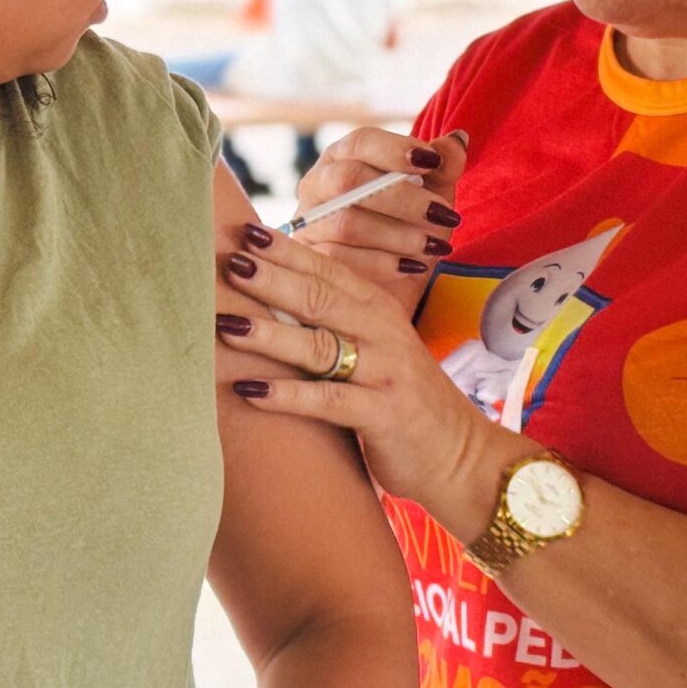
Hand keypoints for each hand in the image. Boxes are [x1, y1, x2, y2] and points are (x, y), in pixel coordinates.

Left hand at [219, 220, 523, 524]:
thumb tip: (272, 295)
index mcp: (378, 309)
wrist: (461, 455)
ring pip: (320, 345)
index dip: (285, 251)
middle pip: (319, 297)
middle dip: (272, 278)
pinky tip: (248, 390)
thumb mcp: (375, 350)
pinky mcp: (384, 414)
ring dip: (269, 333)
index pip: (326, 270)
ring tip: (226, 322)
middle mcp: (383, 333)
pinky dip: (287, 396)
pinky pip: (329, 400)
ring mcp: (385, 372)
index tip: (242, 232)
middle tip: (228, 260)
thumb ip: (336, 322)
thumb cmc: (402, 399)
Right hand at [287, 127, 468, 309]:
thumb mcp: (433, 194)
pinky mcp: (311, 261)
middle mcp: (317, 185)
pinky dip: (383, 264)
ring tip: (435, 246)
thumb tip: (456, 143)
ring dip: (398, 235)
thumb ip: (444, 167)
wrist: (392, 285)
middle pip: (350, 180)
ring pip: (347, 223)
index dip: (395, 149)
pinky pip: (341, 260)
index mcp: (343, 157)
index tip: (432, 162)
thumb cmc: (408, 227)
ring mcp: (309, 224)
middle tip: (444, 214)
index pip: (361, 142)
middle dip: (402, 197)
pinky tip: (413, 266)